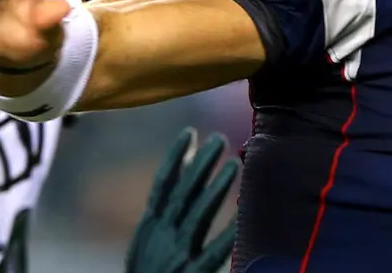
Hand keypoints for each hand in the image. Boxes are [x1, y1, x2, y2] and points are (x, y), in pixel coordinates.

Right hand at [127, 128, 238, 272]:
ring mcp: (177, 257)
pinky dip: (225, 236)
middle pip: (182, 196)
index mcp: (151, 228)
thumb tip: (185, 160)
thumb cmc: (152, 270)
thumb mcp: (152, 237)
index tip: (189, 132)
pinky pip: (211, 254)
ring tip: (234, 165)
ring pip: (197, 217)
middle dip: (199, 166)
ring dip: (215, 190)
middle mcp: (162, 238)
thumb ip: (167, 203)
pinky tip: (241, 218)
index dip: (174, 158)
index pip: (161, 186)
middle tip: (219, 138)